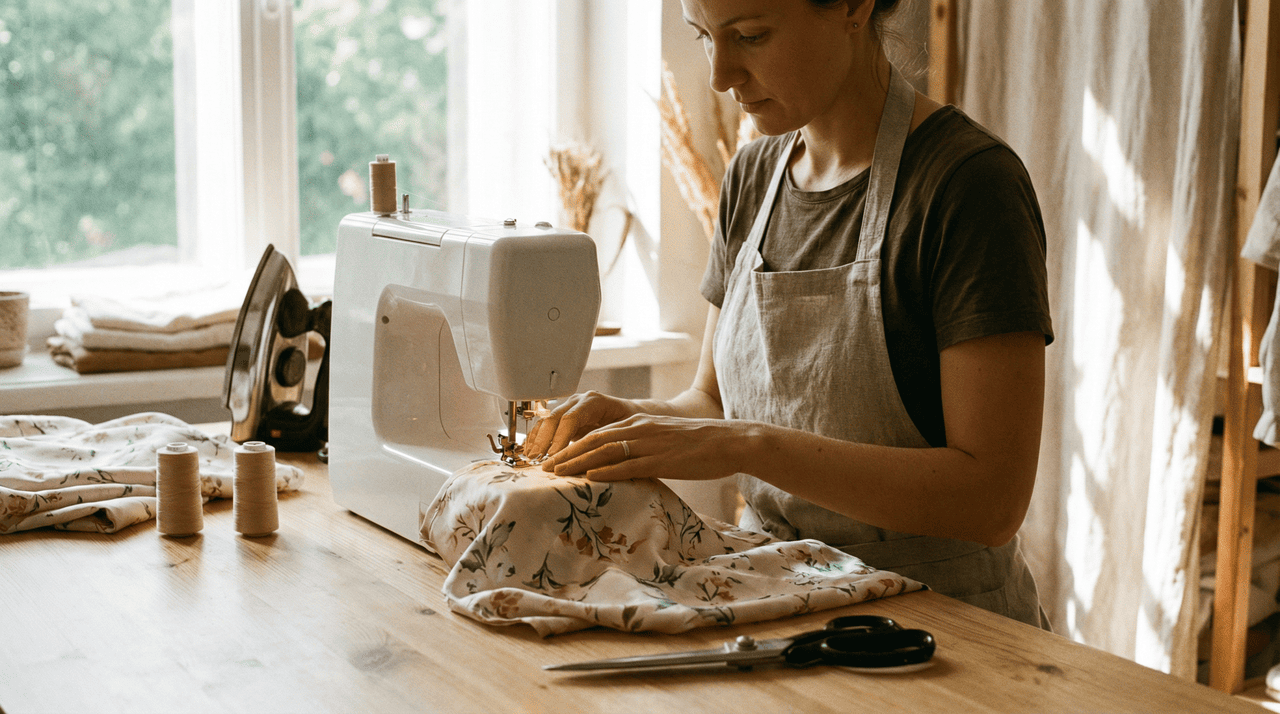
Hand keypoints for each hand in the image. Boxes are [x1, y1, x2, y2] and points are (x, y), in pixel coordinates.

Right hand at [525, 391, 638, 460]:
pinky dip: (536, 438)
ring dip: (537, 439)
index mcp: (594, 401)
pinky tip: (530, 451)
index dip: (560, 438)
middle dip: (544, 440)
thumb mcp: (624, 429)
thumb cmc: (630, 422)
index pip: (571, 418)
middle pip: (554, 418)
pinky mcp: (563, 417)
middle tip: (538, 459)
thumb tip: (597, 457)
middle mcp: (578, 401)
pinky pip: (545, 425)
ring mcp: (568, 407)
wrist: (629, 414)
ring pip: (546, 420)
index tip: (554, 455)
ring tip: (531, 458)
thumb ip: (609, 439)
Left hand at [543, 413, 753, 481]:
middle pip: (593, 440)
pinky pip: (628, 465)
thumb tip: (623, 462)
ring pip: (604, 451)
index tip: (554, 458)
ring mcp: (649, 444)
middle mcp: (639, 429)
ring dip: (577, 463)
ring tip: (557, 474)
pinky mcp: (661, 460)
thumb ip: (641, 447)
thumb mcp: (664, 439)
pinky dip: (605, 471)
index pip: (596, 432)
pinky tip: (589, 478)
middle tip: (544, 468)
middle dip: (566, 454)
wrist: (730, 441)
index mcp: (639, 423)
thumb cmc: (700, 444)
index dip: (571, 445)